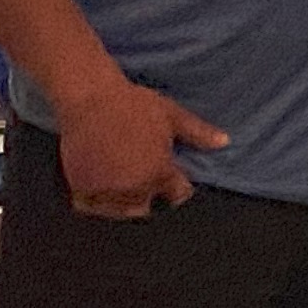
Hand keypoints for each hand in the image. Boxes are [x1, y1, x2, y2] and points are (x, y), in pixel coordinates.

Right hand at [55, 71, 225, 217]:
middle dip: (149, 196)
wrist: (91, 98)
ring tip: (123, 182)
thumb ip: (198, 133)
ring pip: (120, 210)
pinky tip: (101, 188)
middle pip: (147, 206)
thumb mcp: (171, 115)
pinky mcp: (82, 189)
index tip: (173, 179)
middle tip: (143, 177)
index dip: (177, 187)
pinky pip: (92, 207)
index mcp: (159, 173)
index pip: (177, 195)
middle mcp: (134, 188)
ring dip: (124, 202)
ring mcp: (106, 191)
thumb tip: (225, 142)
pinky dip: (97, 202)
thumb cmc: (134, 104)